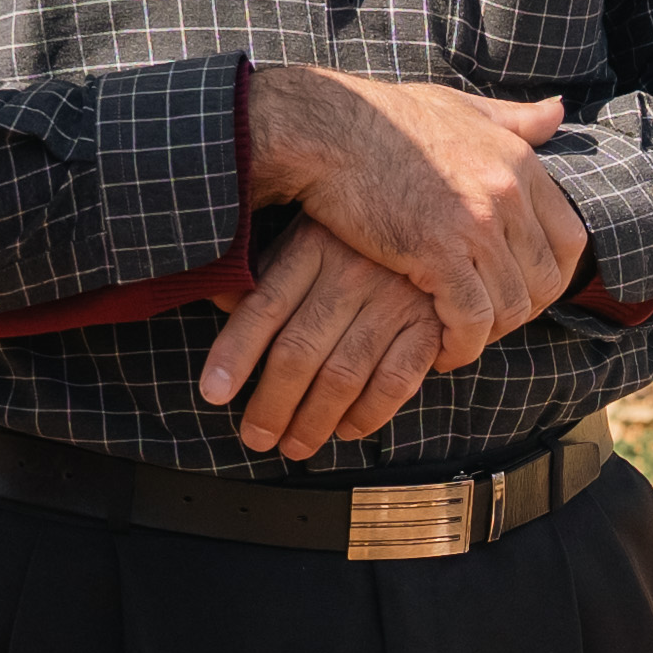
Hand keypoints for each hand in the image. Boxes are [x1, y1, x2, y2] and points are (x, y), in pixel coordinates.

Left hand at [204, 209, 469, 461]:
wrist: (438, 207)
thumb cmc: (358, 232)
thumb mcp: (307, 231)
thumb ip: (266, 270)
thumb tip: (220, 302)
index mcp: (312, 245)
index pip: (263, 308)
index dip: (234, 354)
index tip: (214, 394)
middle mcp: (351, 271)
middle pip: (299, 351)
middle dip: (272, 405)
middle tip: (257, 436)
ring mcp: (394, 297)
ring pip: (343, 374)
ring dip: (314, 421)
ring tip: (295, 445)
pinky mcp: (431, 322)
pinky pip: (396, 381)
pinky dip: (369, 414)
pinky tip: (348, 429)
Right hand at [243, 60, 588, 355]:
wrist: (324, 130)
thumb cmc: (383, 119)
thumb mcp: (460, 106)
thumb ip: (513, 119)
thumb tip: (558, 112)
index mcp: (517, 162)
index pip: (570, 239)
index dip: (551, 277)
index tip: (520, 292)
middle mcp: (507, 192)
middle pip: (546, 280)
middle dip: (521, 313)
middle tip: (487, 324)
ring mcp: (475, 223)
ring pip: (512, 306)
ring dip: (489, 334)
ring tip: (460, 339)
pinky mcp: (437, 252)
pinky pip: (471, 320)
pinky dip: (461, 345)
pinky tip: (440, 352)